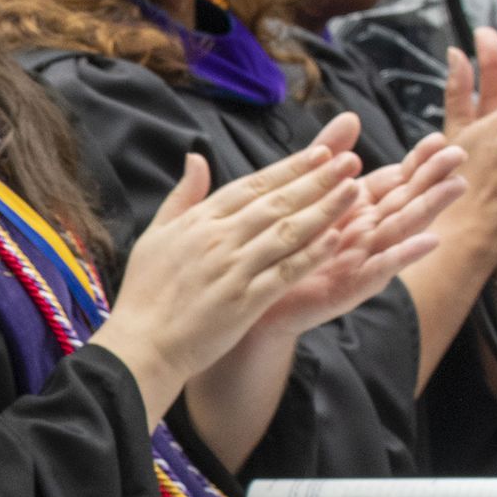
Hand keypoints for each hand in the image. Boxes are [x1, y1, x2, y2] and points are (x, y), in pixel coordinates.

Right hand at [91, 119, 365, 402]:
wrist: (142, 344)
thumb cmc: (145, 292)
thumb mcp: (156, 234)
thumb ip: (182, 196)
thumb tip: (196, 157)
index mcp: (198, 221)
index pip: (252, 185)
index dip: (290, 168)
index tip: (321, 152)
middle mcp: (218, 239)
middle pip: (277, 202)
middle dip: (317, 180)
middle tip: (351, 160)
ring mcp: (233, 269)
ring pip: (287, 232)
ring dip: (324, 209)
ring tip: (355, 190)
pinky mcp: (245, 301)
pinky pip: (285, 272)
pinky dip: (312, 254)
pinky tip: (338, 239)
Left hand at [252, 132, 469, 339]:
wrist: (257, 302)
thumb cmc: (284, 248)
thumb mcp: (306, 193)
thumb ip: (328, 156)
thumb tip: (351, 116)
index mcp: (355, 211)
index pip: (392, 182)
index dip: (416, 162)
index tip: (439, 139)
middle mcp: (364, 234)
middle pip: (404, 201)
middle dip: (431, 177)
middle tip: (459, 153)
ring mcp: (360, 262)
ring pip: (400, 231)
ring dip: (429, 209)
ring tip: (454, 187)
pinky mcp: (348, 288)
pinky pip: (379, 270)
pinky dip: (404, 255)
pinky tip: (429, 241)